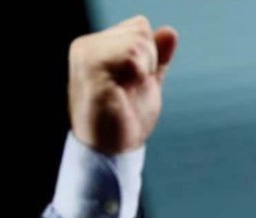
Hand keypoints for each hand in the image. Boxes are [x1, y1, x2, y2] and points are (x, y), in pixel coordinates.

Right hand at [68, 15, 177, 154]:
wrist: (111, 152)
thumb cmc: (126, 119)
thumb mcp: (146, 82)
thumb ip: (157, 57)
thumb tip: (170, 32)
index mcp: (95, 46)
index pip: (140, 27)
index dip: (149, 55)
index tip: (134, 82)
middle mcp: (85, 46)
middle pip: (141, 30)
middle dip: (148, 62)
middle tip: (130, 89)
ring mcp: (86, 58)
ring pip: (138, 41)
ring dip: (143, 71)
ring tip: (125, 92)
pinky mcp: (92, 73)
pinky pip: (131, 56)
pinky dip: (138, 75)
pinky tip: (123, 92)